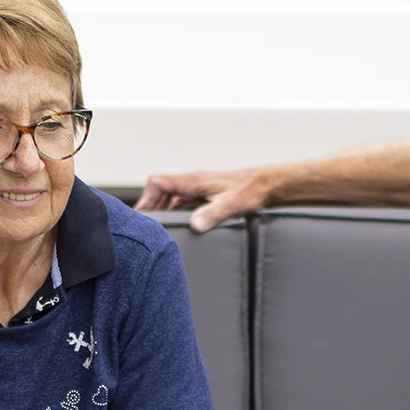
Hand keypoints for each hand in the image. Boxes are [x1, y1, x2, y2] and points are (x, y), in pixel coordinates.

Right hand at [135, 167, 271, 231]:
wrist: (268, 184)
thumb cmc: (251, 190)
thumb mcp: (231, 204)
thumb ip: (212, 214)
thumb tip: (195, 226)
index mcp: (193, 181)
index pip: (158, 182)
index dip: (146, 198)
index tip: (142, 217)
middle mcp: (193, 182)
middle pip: (160, 191)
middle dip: (151, 208)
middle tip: (146, 228)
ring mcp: (199, 188)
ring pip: (171, 197)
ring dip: (163, 211)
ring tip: (158, 229)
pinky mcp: (206, 195)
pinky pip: (183, 202)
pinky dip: (176, 212)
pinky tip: (179, 226)